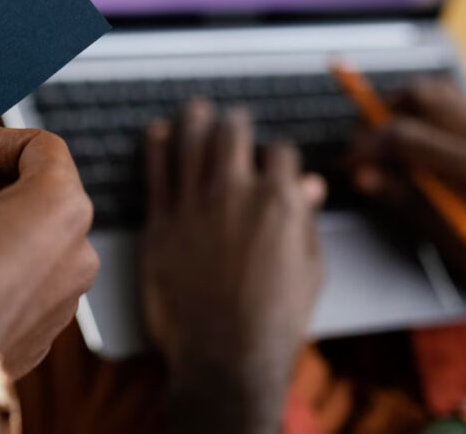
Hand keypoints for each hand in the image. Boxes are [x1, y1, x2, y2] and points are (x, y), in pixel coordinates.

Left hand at [142, 101, 324, 433]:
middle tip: (232, 119)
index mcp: (278, 203)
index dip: (278, 153)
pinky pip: (155, 172)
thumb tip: (309, 186)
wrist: (225, 356)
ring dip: (194, 120)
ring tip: (196, 110)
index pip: (280, 152)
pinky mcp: (160, 223)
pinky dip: (157, 146)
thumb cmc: (273, 321)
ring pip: (191, 142)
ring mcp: (193, 206)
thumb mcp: (309, 269)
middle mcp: (234, 194)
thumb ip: (306, 221)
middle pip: (233, 134)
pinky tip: (158, 133)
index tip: (274, 157)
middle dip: (236, 122)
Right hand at [351, 77, 465, 280]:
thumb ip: (412, 204)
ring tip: (400, 141)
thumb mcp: (460, 243)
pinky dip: (441, 119)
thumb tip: (366, 177)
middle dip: (386, 111)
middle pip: (424, 94)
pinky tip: (437, 151)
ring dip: (414, 109)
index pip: (403, 135)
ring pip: (447, 94)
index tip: (350, 163)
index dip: (365, 146)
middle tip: (370, 143)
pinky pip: (464, 111)